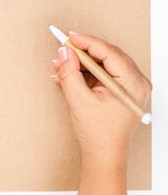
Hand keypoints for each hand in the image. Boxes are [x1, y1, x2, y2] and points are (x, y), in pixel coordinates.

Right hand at [51, 33, 151, 167]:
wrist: (103, 155)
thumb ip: (70, 73)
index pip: (109, 53)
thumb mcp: (79, 100)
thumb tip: (65, 52)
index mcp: (132, 83)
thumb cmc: (99, 134)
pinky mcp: (118, 92)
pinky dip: (84, 75)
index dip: (87, 42)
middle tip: (63, 50)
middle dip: (81, 54)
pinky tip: (67, 77)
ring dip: (80, 65)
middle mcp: (135, 82)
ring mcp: (128, 87)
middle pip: (107, 56)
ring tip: (60, 66)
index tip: (69, 38)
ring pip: (102, 65)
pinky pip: (101, 75)